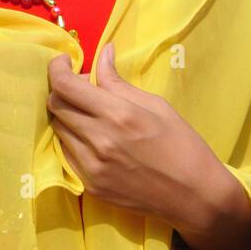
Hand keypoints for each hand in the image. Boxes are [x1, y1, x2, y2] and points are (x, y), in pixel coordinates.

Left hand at [47, 42, 250, 249]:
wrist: (194, 196)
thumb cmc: (182, 144)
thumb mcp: (155, 105)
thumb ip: (118, 81)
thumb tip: (103, 52)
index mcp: (117, 114)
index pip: (65, 86)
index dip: (57, 68)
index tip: (65, 62)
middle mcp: (98, 141)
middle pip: (56, 106)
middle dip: (63, 89)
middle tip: (84, 88)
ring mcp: (92, 167)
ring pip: (59, 130)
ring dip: (68, 115)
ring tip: (91, 113)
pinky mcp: (91, 186)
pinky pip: (66, 154)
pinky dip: (73, 140)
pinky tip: (93, 137)